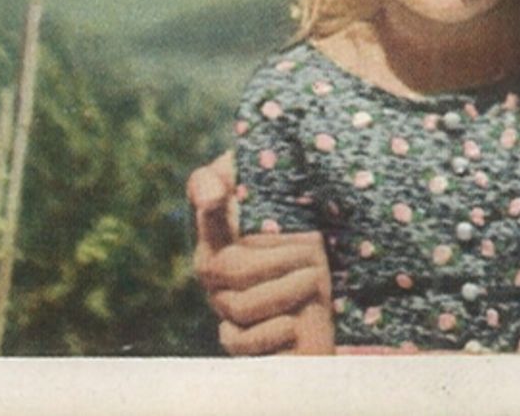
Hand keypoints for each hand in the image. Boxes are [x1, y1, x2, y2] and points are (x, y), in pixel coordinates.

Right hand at [188, 151, 334, 354]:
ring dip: (282, 293)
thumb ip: (254, 175)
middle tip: (311, 251)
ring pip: (238, 307)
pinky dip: (266, 336)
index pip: (205, 203)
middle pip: (228, 268)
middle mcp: (213, 265)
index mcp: (220, 226)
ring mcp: (222, 301)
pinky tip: (292, 324)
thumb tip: (218, 190)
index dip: (207, 198)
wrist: (313, 278)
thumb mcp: (282, 190)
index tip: (217, 196)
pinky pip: (237, 343)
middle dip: (276, 260)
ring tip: (314, 279)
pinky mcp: (237, 336)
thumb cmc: (293, 225)